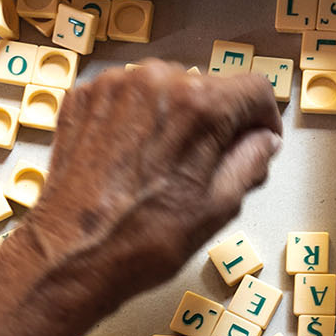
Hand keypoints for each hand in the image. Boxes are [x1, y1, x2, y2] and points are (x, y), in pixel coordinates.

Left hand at [0, 61, 282, 335]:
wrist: (71, 255)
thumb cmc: (143, 239)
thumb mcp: (218, 206)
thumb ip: (250, 161)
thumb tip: (263, 141)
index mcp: (197, 105)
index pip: (254, 89)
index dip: (264, 118)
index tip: (259, 139)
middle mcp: (155, 80)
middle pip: (209, 87)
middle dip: (218, 121)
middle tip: (210, 164)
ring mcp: (114, 85)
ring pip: (167, 89)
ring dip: (176, 118)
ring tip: (165, 164)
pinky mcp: (84, 97)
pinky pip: (129, 96)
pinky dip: (139, 119)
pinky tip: (134, 158)